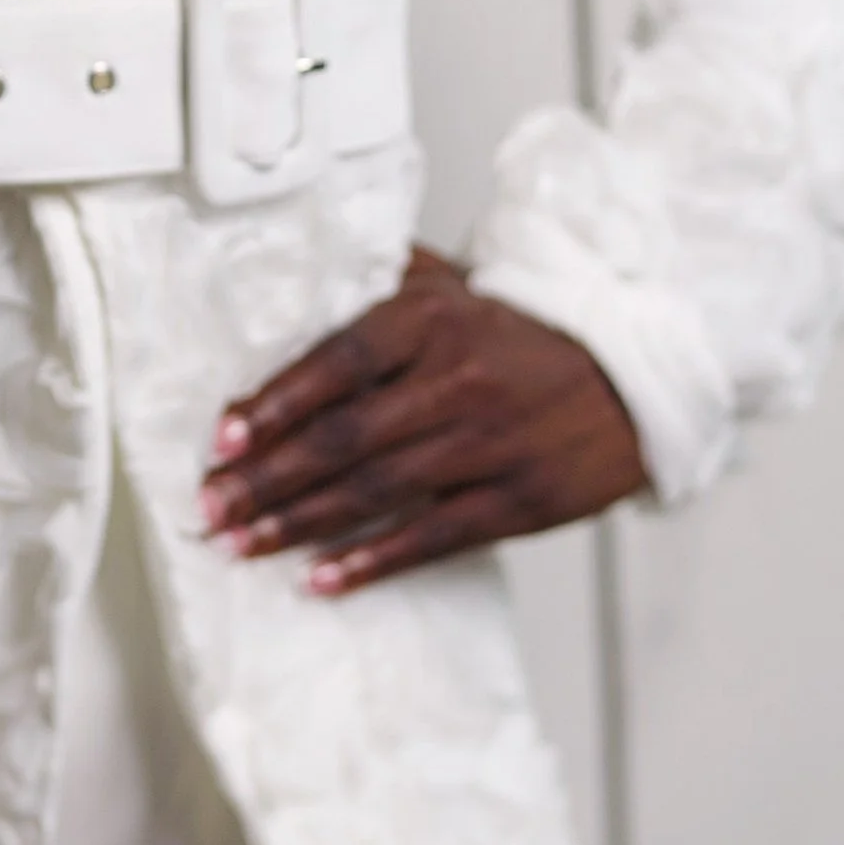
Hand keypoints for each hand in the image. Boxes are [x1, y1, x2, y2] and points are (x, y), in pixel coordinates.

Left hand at [200, 246, 648, 595]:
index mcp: (433, 322)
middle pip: (344, 437)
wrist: (632, 376)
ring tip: (243, 544)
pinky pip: (432, 537)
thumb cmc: (521, 334)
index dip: (276, 401)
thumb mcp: (455, 286)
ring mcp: (489, 446)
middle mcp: (457, 382)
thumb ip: (382, 277)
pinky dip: (373, 562)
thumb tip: (301, 265)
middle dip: (267, 478)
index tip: (224, 436)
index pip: (338, 361)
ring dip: (300, 524)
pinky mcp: (519, 502)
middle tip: (211, 506)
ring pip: (377, 491)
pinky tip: (322, 579)